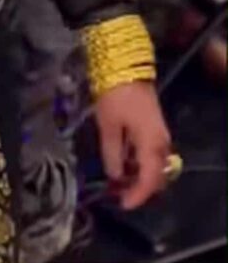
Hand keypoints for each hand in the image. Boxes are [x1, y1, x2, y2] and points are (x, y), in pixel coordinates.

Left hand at [95, 81, 171, 209]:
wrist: (126, 65)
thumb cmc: (115, 95)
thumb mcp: (108, 126)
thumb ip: (112, 154)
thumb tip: (114, 176)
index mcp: (151, 144)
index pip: (149, 180)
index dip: (136, 196)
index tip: (121, 204)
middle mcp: (161, 142)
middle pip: (156, 176)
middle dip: (139, 188)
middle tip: (117, 193)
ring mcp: (160, 134)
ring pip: (154, 165)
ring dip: (139, 175)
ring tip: (117, 180)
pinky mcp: (154, 126)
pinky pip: (151, 153)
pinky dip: (139, 162)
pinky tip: (122, 161)